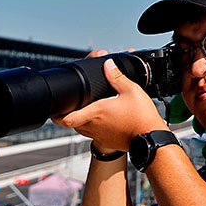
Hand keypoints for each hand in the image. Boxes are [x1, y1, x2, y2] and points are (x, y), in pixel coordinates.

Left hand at [52, 49, 166, 153]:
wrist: (152, 139)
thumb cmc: (142, 118)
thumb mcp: (131, 91)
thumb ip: (117, 76)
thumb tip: (108, 64)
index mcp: (96, 113)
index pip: (66, 118)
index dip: (56, 115)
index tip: (53, 110)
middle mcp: (94, 126)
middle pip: (71, 123)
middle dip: (68, 114)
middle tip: (70, 105)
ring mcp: (99, 136)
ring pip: (81, 129)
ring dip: (79, 120)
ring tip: (85, 110)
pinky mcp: (107, 141)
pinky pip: (92, 134)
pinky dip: (91, 127)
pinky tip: (100, 119)